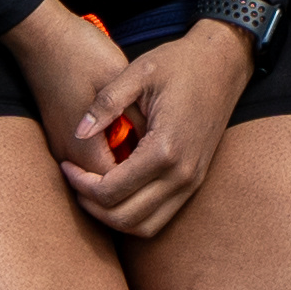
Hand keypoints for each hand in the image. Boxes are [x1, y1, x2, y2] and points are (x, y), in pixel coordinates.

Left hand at [51, 17, 253, 237]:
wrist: (223, 63)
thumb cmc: (181, 63)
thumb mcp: (139, 73)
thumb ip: (106, 103)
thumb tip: (78, 132)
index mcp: (164, 149)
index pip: (111, 190)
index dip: (80, 183)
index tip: (66, 165)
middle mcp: (181, 174)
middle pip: (125, 217)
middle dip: (92, 205)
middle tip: (74, 180)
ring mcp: (191, 181)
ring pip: (145, 226)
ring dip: (113, 217)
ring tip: (92, 192)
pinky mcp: (195, 180)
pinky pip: (161, 217)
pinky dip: (134, 215)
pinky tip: (118, 191)